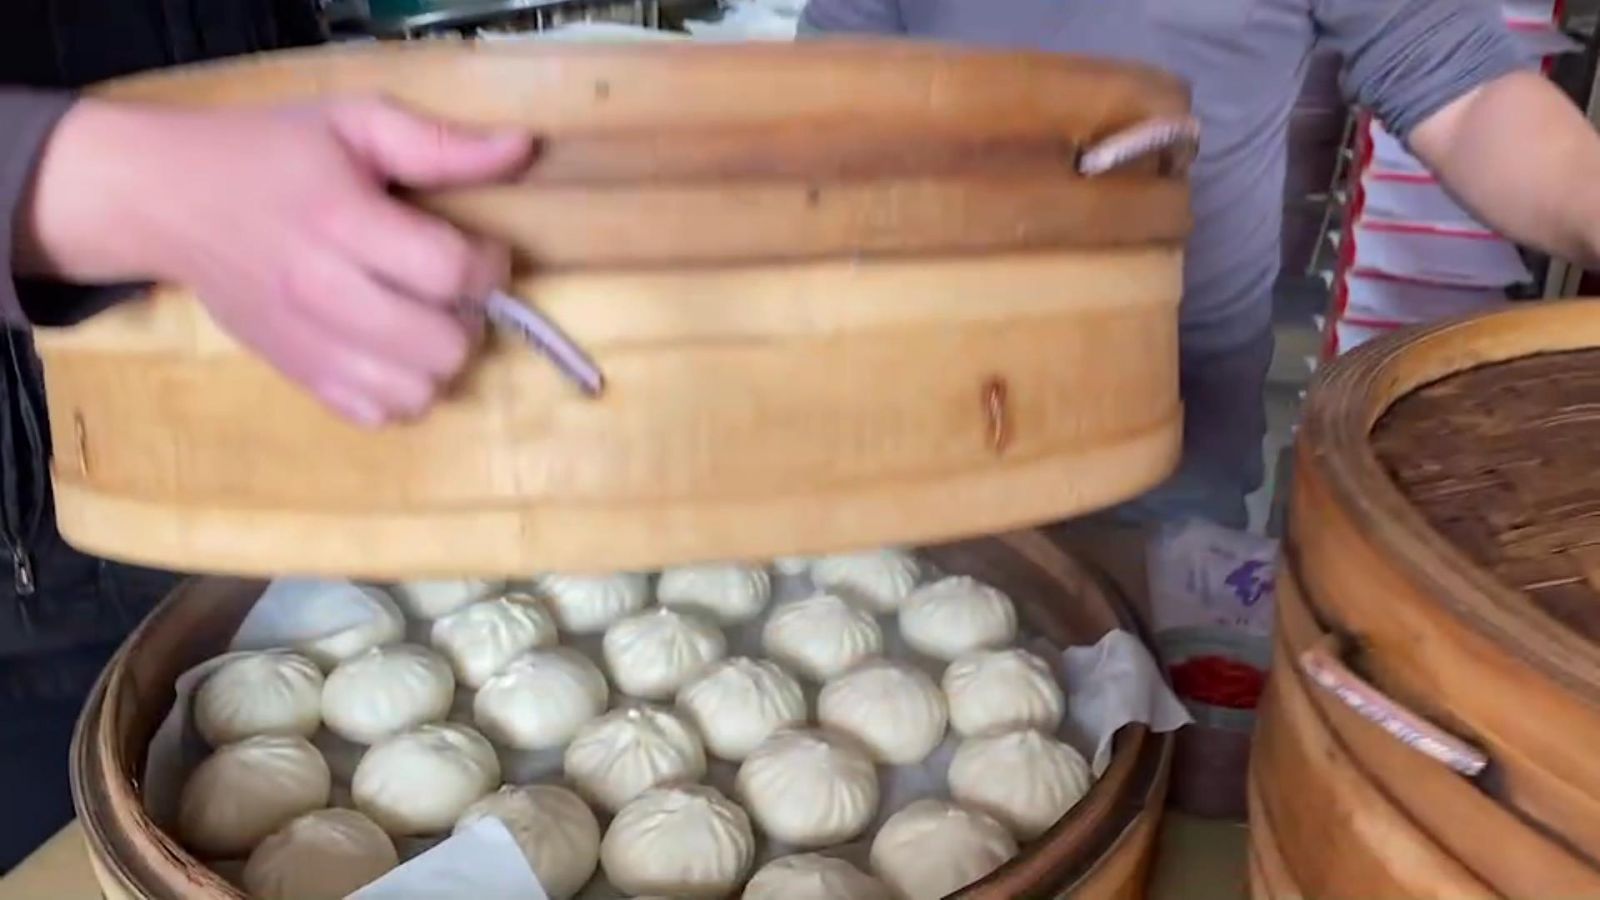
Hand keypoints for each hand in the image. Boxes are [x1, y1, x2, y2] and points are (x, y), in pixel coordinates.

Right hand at [18, 97, 535, 424]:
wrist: (167, 199)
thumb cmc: (269, 154)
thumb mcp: (353, 123)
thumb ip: (440, 145)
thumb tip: (523, 148)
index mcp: (343, 222)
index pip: (450, 272)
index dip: (488, 265)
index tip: (481, 250)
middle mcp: (325, 292)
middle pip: (443, 344)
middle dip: (468, 317)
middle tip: (451, 290)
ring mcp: (308, 344)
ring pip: (416, 392)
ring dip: (438, 360)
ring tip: (424, 321)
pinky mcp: (296, 375)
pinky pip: (375, 415)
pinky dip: (398, 392)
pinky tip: (390, 352)